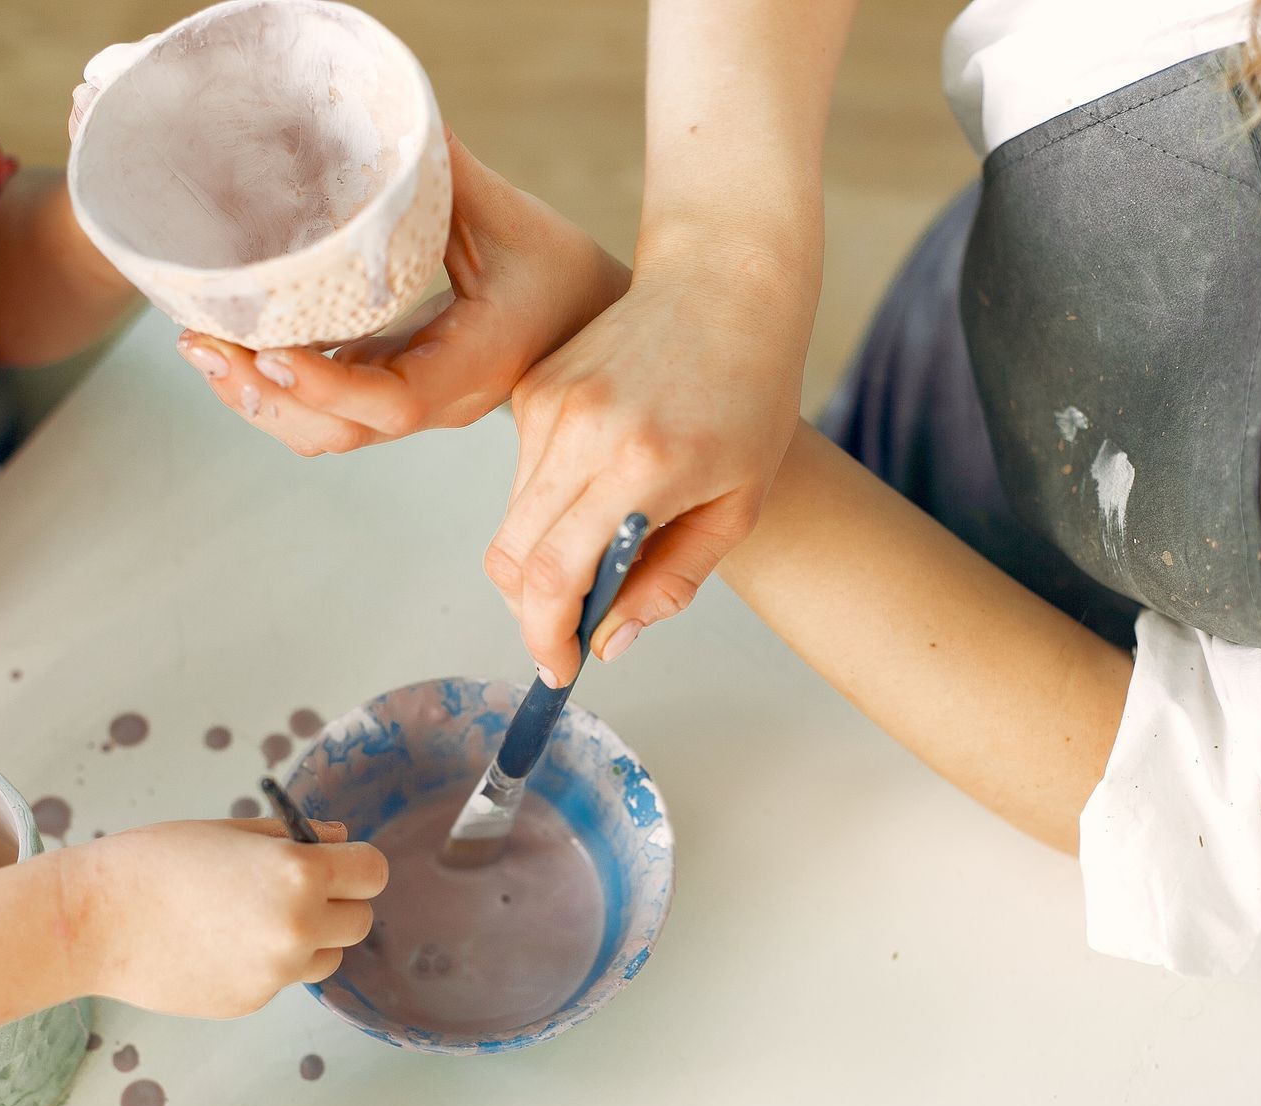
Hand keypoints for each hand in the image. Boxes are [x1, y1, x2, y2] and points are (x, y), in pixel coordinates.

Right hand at [69, 818, 386, 1018]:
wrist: (95, 920)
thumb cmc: (158, 861)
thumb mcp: (233, 831)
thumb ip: (296, 838)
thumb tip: (339, 840)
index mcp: (299, 874)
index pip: (374, 873)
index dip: (355, 864)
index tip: (335, 862)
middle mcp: (298, 928)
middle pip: (360, 920)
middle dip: (338, 902)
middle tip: (293, 888)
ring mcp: (276, 972)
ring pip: (330, 956)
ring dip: (312, 938)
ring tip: (255, 916)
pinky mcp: (253, 1001)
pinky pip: (285, 978)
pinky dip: (269, 962)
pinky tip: (222, 943)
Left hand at [175, 132, 630, 455]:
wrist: (592, 317)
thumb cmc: (560, 270)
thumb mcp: (510, 216)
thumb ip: (445, 173)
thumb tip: (390, 110)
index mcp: (471, 366)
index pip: (393, 401)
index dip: (327, 386)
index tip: (272, 352)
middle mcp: (438, 401)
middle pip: (337, 432)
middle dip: (261, 396)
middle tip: (199, 343)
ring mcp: (414, 404)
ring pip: (325, 432)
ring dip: (259, 399)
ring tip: (202, 349)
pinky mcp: (396, 391)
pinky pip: (330, 412)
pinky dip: (279, 389)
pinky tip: (239, 347)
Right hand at [492, 245, 805, 685]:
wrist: (724, 284)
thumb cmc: (749, 393)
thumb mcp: (737, 505)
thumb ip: (671, 580)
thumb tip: (610, 640)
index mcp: (641, 465)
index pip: (552, 575)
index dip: (545, 635)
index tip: (561, 665)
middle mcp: (580, 433)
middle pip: (512, 558)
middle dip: (532, 612)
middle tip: (570, 632)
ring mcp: (547, 406)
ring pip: (512, 521)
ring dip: (543, 560)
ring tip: (600, 551)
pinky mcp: (531, 390)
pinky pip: (520, 476)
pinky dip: (548, 506)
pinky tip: (599, 484)